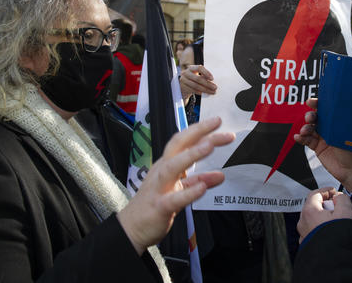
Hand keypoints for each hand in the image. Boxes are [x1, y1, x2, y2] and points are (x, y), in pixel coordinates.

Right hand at [117, 117, 234, 253]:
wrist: (131, 229)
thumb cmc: (154, 205)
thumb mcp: (179, 190)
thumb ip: (199, 180)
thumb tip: (220, 175)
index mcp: (166, 164)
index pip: (183, 141)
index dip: (199, 129)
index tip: (218, 121)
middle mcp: (162, 171)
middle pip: (178, 145)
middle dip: (197, 131)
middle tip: (217, 122)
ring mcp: (159, 187)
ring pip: (173, 166)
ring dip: (192, 154)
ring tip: (209, 146)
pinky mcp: (159, 207)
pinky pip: (175, 198)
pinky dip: (189, 192)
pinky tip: (202, 187)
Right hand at [179, 64, 216, 99]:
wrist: (183, 85)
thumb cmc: (193, 78)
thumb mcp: (197, 75)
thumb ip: (203, 76)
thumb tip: (213, 81)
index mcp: (191, 67)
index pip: (199, 68)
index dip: (206, 73)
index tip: (212, 78)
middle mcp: (186, 73)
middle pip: (198, 78)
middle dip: (208, 84)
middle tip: (215, 87)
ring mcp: (183, 80)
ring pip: (196, 86)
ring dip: (205, 89)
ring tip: (212, 92)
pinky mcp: (182, 87)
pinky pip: (192, 90)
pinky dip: (199, 92)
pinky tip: (204, 93)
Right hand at [293, 98, 351, 191]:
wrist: (351, 171)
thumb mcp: (345, 135)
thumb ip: (334, 124)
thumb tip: (326, 112)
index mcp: (339, 122)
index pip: (327, 110)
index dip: (318, 104)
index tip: (311, 102)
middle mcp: (331, 129)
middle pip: (317, 118)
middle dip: (310, 116)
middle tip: (309, 119)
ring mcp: (324, 138)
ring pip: (310, 128)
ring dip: (305, 128)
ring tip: (304, 131)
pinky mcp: (318, 148)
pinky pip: (307, 140)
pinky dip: (301, 138)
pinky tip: (298, 137)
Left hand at [297, 187, 351, 242]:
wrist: (337, 261)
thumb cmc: (340, 237)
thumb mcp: (346, 210)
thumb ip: (342, 198)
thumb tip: (338, 197)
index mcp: (309, 212)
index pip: (315, 194)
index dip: (326, 191)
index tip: (334, 192)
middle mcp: (303, 223)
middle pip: (313, 207)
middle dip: (325, 205)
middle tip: (337, 206)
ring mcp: (304, 235)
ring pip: (312, 221)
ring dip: (323, 218)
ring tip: (336, 221)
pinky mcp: (308, 245)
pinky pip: (314, 232)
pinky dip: (321, 229)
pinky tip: (332, 232)